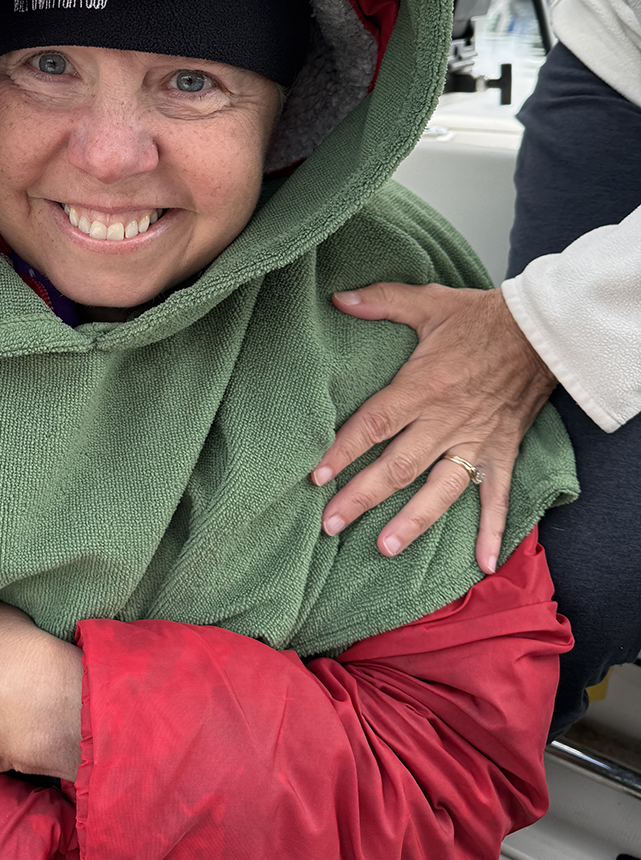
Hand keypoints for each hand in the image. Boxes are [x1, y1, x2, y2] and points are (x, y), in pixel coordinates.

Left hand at [315, 283, 555, 573]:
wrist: (542, 331)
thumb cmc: (482, 317)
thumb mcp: (428, 302)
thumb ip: (381, 301)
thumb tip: (338, 296)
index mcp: (422, 387)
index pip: (373, 425)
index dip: (343, 451)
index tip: (316, 476)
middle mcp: (445, 421)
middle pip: (397, 467)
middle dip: (361, 498)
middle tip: (330, 524)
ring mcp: (475, 441)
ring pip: (439, 490)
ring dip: (413, 521)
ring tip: (385, 547)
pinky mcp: (502, 452)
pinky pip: (497, 497)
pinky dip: (493, 531)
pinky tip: (484, 563)